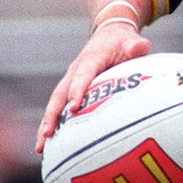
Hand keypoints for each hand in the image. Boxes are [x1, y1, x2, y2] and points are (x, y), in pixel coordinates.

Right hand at [35, 23, 150, 152]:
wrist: (109, 35)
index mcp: (90, 59)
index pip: (83, 75)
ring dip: (47, 125)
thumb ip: (135, 45)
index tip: (75, 107)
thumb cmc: (122, 42)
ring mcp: (70, 81)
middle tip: (47, 134)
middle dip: (53, 115)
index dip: (78, 90)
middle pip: (60, 94)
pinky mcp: (70, 90)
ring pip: (55, 104)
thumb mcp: (130, 41)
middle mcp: (75, 71)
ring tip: (40, 148)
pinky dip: (51, 125)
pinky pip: (58, 109)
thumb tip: (141, 46)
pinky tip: (47, 147)